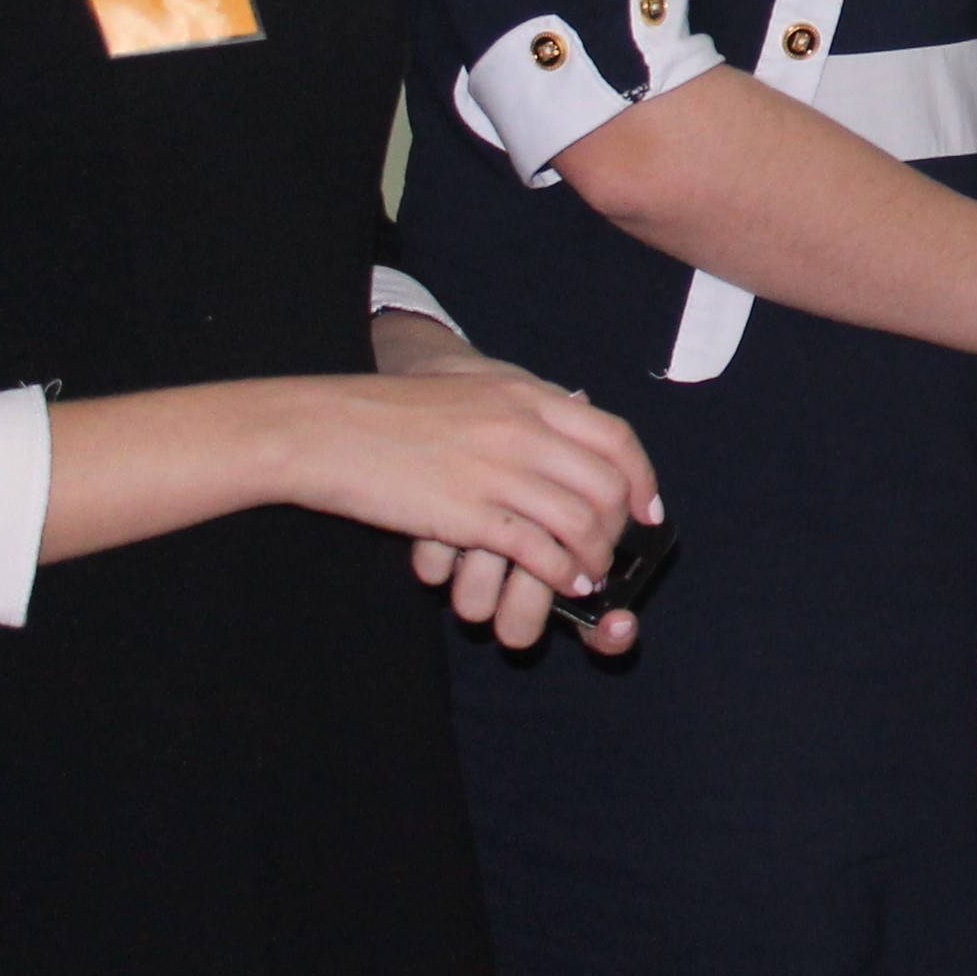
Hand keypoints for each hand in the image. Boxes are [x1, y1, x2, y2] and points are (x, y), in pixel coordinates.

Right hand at [296, 343, 656, 652]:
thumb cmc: (395, 413)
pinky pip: (537, 548)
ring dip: (593, 556)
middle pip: (605, 484)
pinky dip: (560, 571)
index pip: (614, 436)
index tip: (646, 509)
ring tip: (589, 576)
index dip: (640, 477)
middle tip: (615, 551)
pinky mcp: (468, 512)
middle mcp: (524, 429)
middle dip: (619, 527)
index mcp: (528, 397)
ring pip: (578, 520)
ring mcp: (498, 470)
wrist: (330, 429)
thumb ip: (523, 408)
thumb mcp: (475, 393)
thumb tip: (569, 416)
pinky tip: (562, 582)